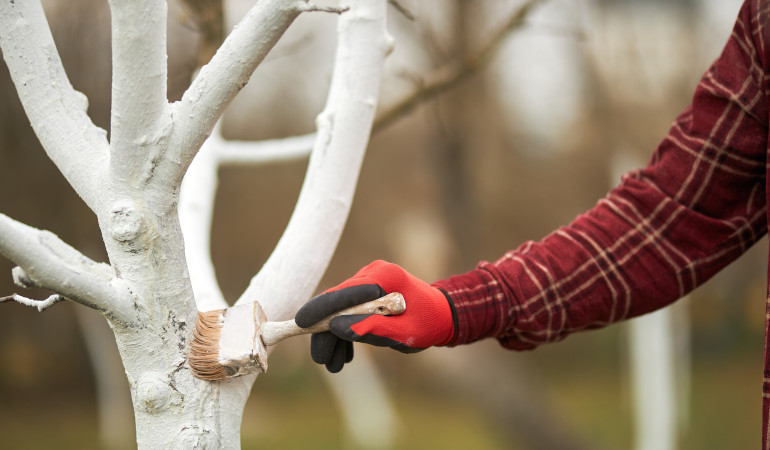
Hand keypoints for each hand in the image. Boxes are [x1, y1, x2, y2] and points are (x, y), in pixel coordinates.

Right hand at [295, 260, 454, 371]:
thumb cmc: (428, 324)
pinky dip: (345, 331)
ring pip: (341, 309)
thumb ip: (370, 328)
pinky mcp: (369, 290)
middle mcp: (373, 273)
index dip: (319, 309)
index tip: (299, 323)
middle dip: (327, 332)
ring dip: (335, 336)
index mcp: (383, 277)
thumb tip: (336, 328)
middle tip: (322, 360)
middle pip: (338, 303)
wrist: (443, 315)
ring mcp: (370, 280)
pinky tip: (345, 355)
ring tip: (335, 365)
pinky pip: (349, 310)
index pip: (343, 293)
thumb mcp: (403, 333)